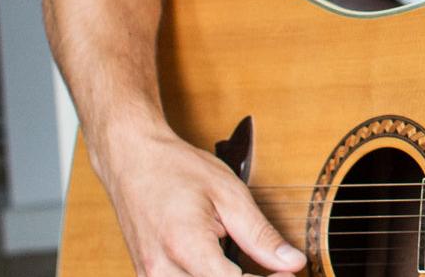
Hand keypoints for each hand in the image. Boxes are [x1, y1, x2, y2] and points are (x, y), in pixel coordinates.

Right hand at [93, 131, 307, 275]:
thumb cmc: (178, 169)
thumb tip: (294, 262)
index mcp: (184, 245)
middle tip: (276, 273)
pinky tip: (227, 272)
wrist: (131, 160)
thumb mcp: (229, 194)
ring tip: (254, 272)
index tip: (289, 273)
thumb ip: (260, 234)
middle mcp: (160, 270)